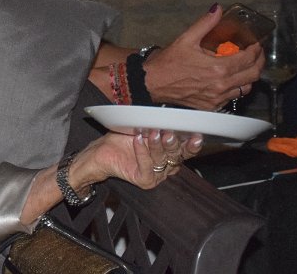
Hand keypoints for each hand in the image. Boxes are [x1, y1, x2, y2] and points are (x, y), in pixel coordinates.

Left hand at [69, 129, 203, 191]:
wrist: (101, 151)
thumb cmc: (122, 139)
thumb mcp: (142, 129)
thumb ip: (156, 126)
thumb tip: (168, 115)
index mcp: (169, 154)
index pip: (185, 151)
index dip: (192, 144)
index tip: (196, 135)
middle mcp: (166, 166)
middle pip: (175, 156)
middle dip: (173, 143)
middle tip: (169, 132)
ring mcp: (156, 175)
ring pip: (161, 160)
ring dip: (156, 146)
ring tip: (151, 133)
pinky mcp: (144, 180)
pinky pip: (147, 166)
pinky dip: (142, 152)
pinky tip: (138, 140)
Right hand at [144, 5, 263, 109]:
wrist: (152, 83)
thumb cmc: (167, 62)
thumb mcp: (186, 39)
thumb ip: (205, 23)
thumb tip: (217, 8)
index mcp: (218, 68)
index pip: (248, 59)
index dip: (256, 50)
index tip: (255, 44)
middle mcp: (222, 85)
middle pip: (252, 75)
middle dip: (258, 63)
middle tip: (256, 55)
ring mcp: (217, 98)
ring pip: (245, 89)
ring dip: (248, 77)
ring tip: (244, 67)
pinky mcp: (212, 106)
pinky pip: (232, 98)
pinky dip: (235, 88)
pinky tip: (228, 80)